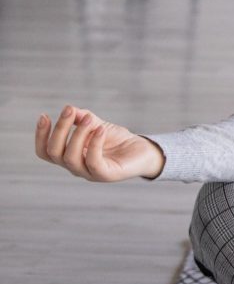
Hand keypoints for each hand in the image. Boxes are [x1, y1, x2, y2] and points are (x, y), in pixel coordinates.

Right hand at [35, 105, 164, 181]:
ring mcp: (89, 173)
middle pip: (54, 152)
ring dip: (78, 134)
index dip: (40, 135)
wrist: (142, 151)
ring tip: (90, 119)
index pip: (45, 152)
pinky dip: (94, 143)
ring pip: (70, 157)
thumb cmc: (117, 140)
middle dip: (60, 129)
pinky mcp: (105, 175)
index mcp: (69, 156)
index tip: (44, 115)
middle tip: (69, 110)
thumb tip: (70, 109)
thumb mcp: (96, 125)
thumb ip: (82, 118)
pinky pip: (93, 161)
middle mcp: (76, 167)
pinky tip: (101, 129)